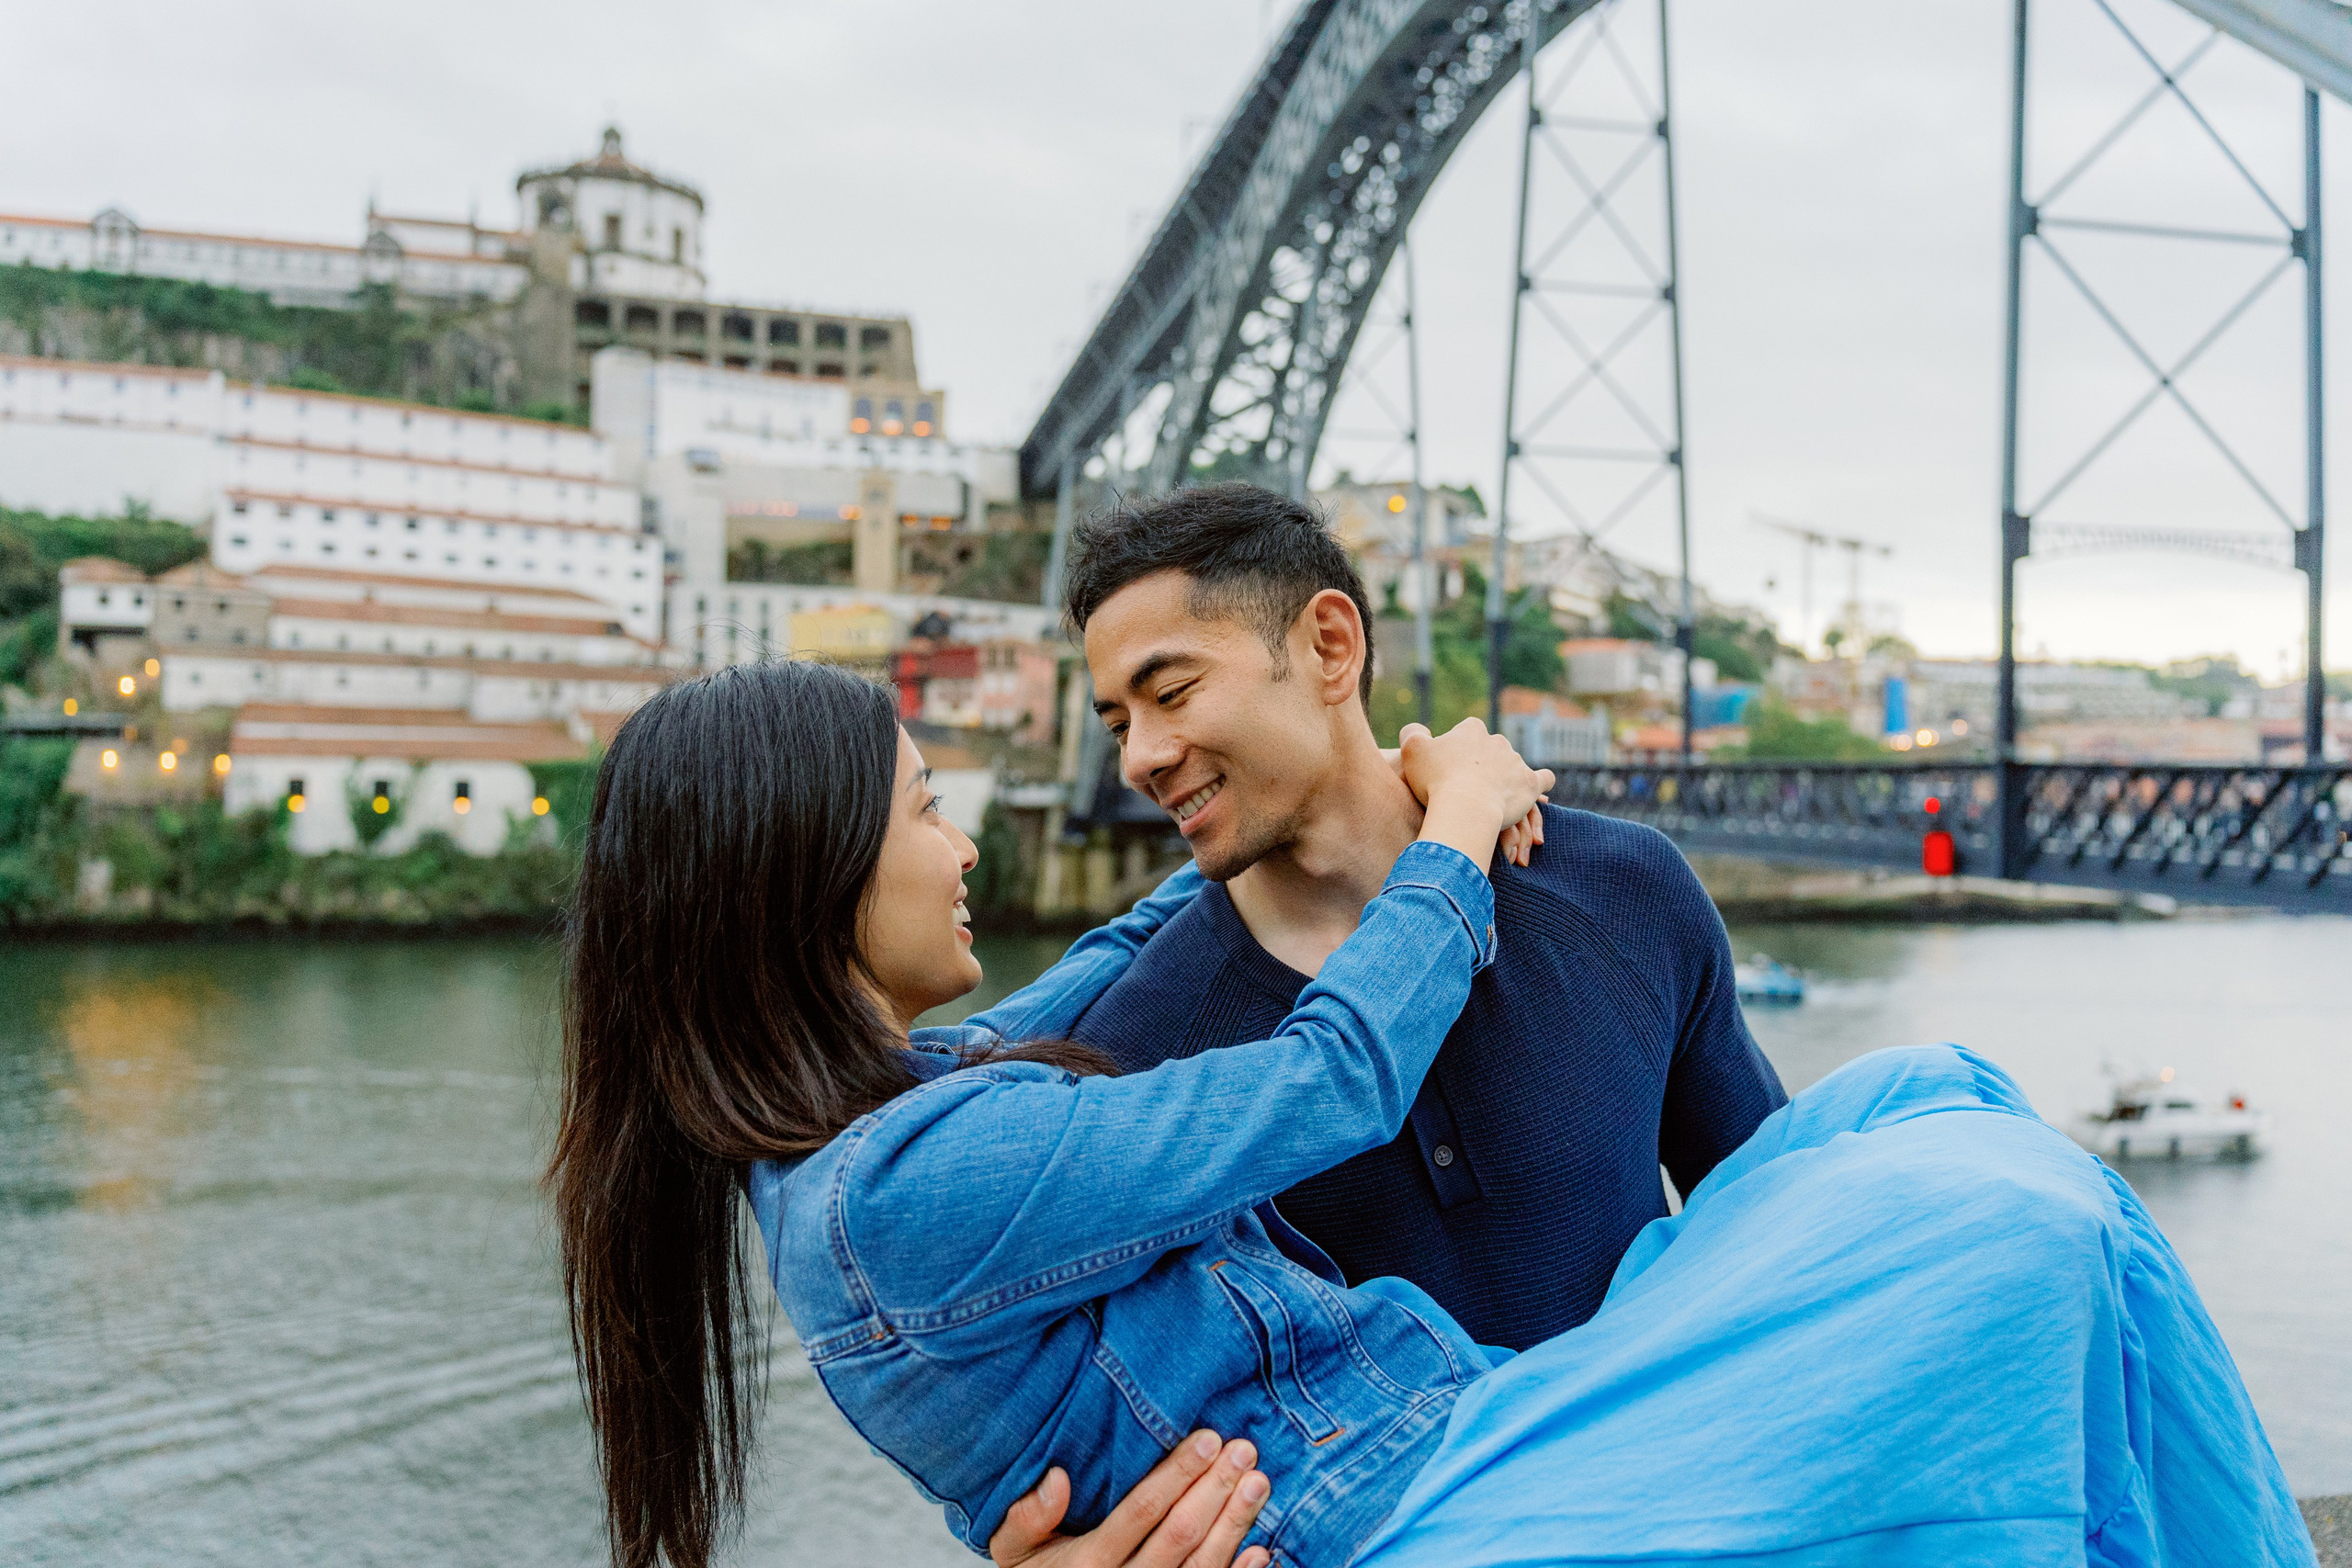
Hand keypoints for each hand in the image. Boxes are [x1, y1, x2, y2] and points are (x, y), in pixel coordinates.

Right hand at [988, 1430, 1271, 1567]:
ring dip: (1235, 1524)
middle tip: (1244, 1450)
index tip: (1208, 1439)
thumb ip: (1027, 1516)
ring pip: (1202, 1565)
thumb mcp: (1015, 1547)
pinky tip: (1260, 1550)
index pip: (1142, 1511)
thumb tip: (1057, 1478)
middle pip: (1180, 1536)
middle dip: (1215, 1491)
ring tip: (1259, 1482)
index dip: (1178, 1475)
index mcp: (1087, 1563)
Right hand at [1398, 719, 1554, 871]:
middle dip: (1481, 766)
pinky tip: (1533, 792)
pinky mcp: (1531, 783)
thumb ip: (1413, 733)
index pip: (1467, 734)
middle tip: (1467, 789)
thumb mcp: (1412, 750)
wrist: (1465, 807)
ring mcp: (1517, 761)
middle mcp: (1498, 740)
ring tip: (1490, 802)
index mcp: (1472, 729)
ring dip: (1503, 779)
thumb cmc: (1436, 780)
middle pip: (1490, 751)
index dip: (1457, 753)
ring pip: (1512, 767)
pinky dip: (1540, 784)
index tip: (1449, 772)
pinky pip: (1544, 778)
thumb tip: (1418, 730)